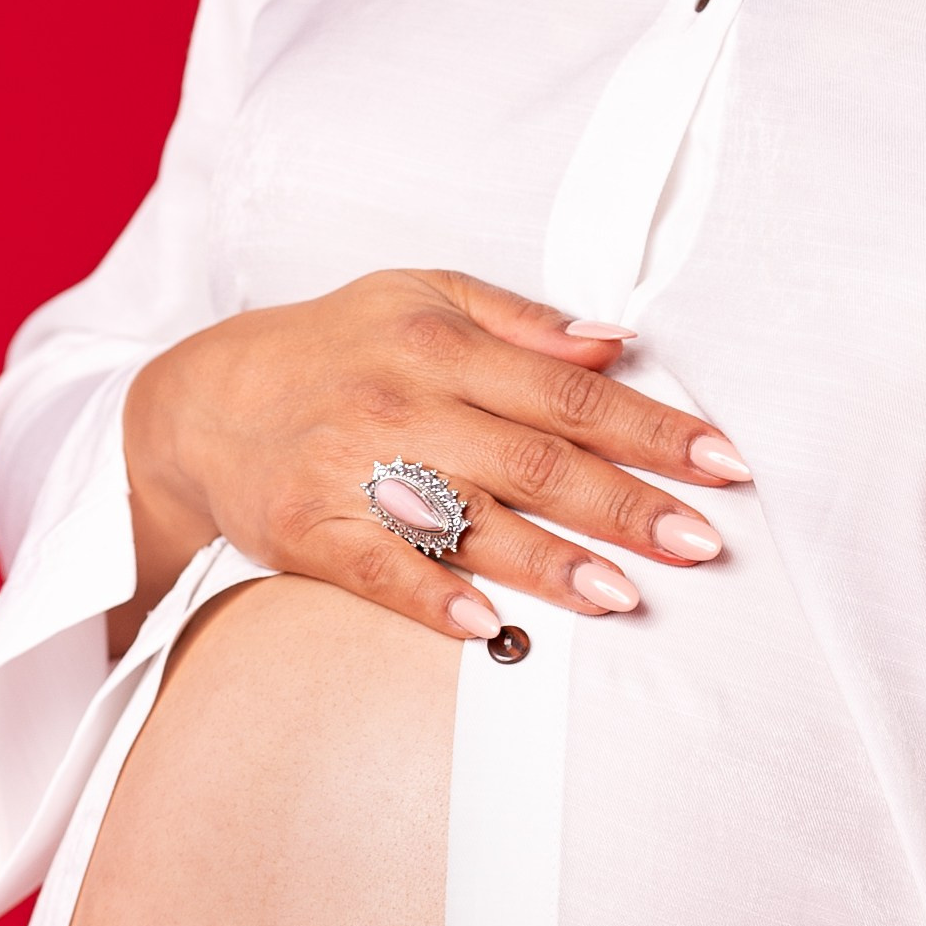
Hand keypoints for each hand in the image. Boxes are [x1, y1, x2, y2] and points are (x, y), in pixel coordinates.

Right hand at [118, 267, 750, 648]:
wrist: (204, 402)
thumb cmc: (337, 348)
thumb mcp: (424, 298)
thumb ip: (524, 323)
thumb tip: (616, 342)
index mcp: (443, 342)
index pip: (571, 392)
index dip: (652, 428)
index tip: (722, 464)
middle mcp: (403, 405)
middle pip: (535, 461)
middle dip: (626, 504)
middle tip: (701, 542)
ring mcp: (354, 473)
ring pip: (468, 522)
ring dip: (551, 562)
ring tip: (626, 595)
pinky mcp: (311, 533)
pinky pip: (378, 571)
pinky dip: (430, 598)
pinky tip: (485, 627)